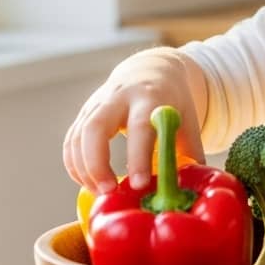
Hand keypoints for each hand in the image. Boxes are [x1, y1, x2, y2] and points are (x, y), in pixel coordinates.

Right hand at [61, 49, 205, 194]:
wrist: (150, 71)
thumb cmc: (172, 102)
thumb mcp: (187, 119)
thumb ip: (189, 152)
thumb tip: (192, 188)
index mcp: (150, 98)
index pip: (140, 127)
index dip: (138, 157)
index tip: (139, 185)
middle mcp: (118, 97)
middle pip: (96, 127)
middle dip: (97, 163)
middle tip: (108, 191)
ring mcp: (97, 104)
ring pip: (78, 136)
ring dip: (84, 169)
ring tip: (100, 193)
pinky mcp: (84, 113)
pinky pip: (71, 141)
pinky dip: (74, 165)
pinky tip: (87, 182)